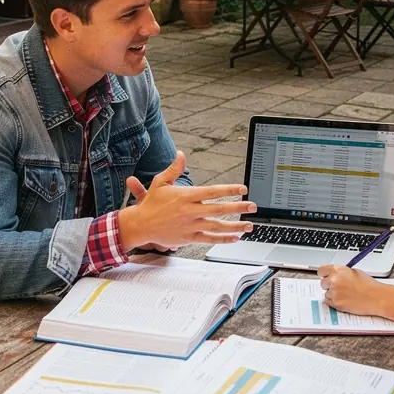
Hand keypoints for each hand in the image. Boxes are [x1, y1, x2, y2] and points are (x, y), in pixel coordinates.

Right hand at [119, 152, 255, 250]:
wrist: (140, 225)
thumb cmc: (151, 203)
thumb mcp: (160, 182)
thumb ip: (174, 169)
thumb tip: (181, 154)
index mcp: (186, 196)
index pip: (212, 191)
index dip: (229, 190)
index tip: (243, 189)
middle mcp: (190, 211)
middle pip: (219, 209)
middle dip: (238, 208)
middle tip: (253, 206)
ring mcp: (190, 226)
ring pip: (217, 226)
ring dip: (234, 226)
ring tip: (249, 225)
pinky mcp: (188, 238)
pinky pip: (209, 239)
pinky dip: (222, 239)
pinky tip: (234, 237)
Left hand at [317, 265, 384, 315]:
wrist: (376, 297)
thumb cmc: (368, 285)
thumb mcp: (353, 272)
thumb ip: (341, 272)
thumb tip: (334, 274)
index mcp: (337, 270)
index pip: (321, 270)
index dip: (324, 274)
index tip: (326, 277)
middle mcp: (333, 280)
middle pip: (322, 283)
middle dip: (329, 285)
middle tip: (340, 287)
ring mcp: (334, 293)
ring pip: (326, 293)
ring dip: (333, 294)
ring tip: (346, 294)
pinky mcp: (336, 303)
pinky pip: (329, 302)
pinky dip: (335, 302)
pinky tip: (345, 300)